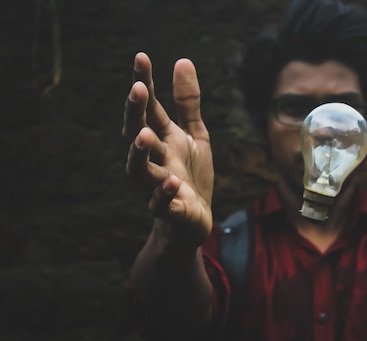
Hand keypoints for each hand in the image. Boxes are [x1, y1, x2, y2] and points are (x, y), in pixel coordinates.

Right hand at [122, 52, 213, 245]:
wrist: (194, 219)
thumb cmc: (190, 174)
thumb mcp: (194, 135)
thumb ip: (188, 103)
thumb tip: (182, 60)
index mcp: (161, 139)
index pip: (149, 108)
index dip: (144, 83)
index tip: (141, 57)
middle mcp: (155, 160)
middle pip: (137, 134)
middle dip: (135, 114)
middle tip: (138, 90)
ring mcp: (158, 186)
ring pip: (139, 171)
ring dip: (139, 154)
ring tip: (144, 135)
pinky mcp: (169, 211)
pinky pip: (161, 204)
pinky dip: (165, 194)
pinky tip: (174, 182)